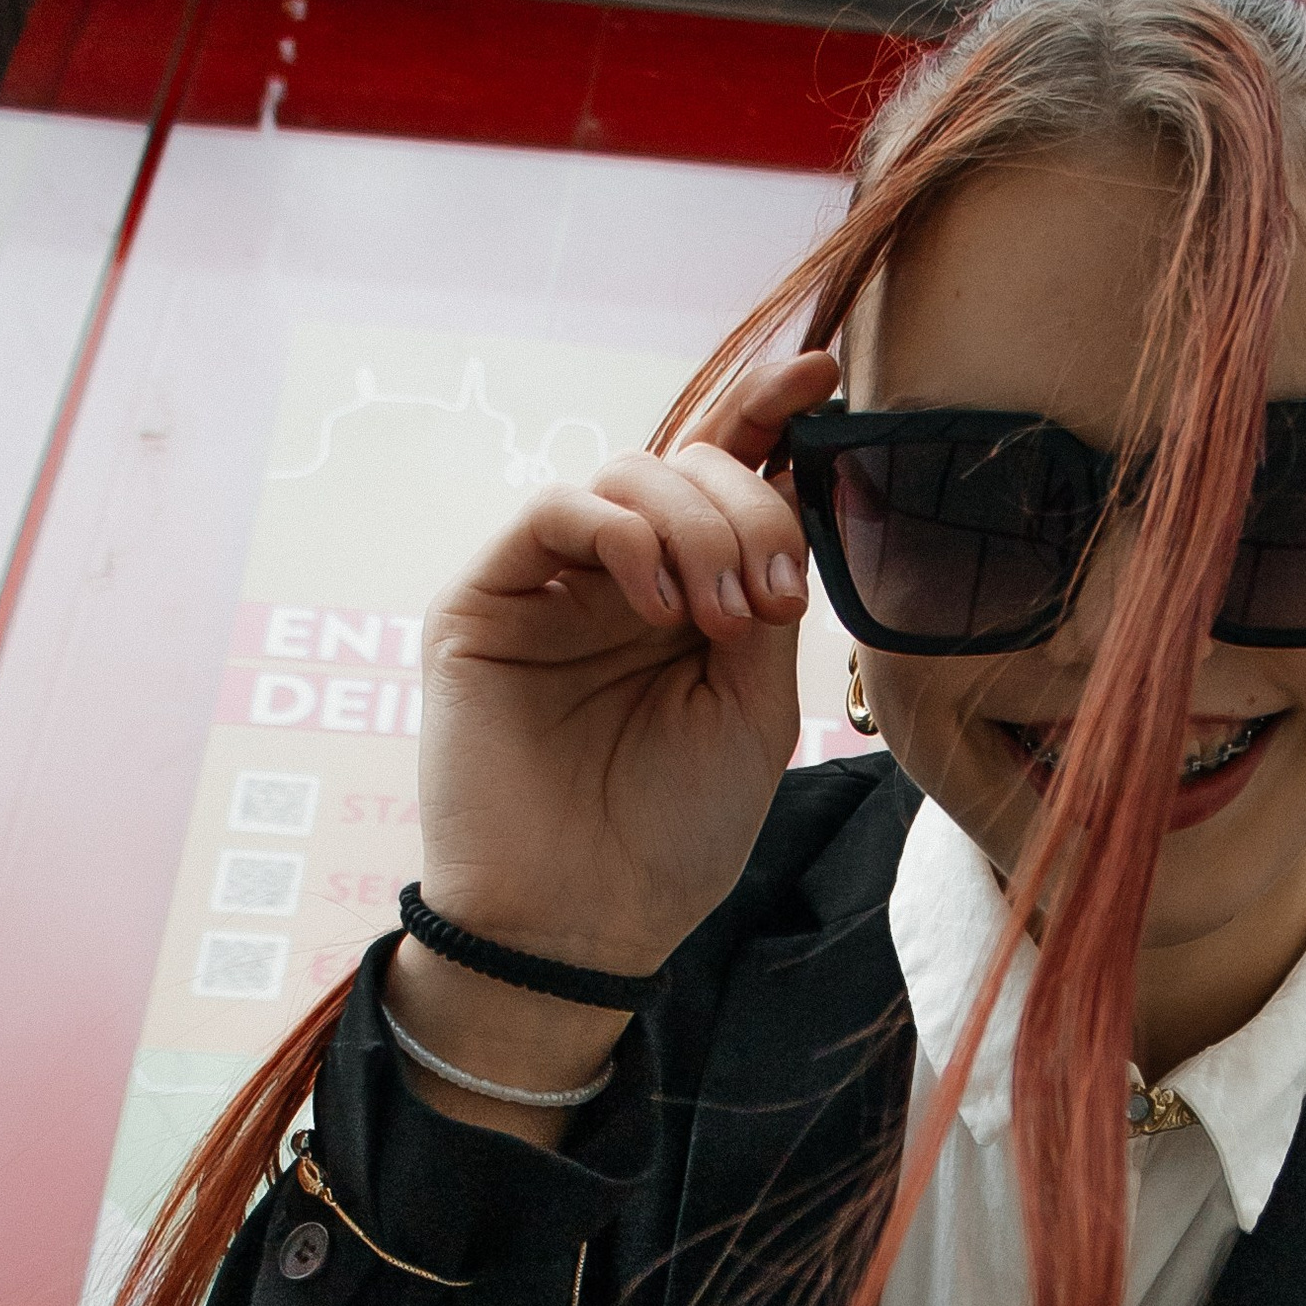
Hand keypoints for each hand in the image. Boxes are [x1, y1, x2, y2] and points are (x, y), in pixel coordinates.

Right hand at [414, 347, 838, 987]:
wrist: (582, 928)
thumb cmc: (672, 837)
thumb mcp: (756, 709)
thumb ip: (768, 599)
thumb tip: (787, 490)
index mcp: (687, 600)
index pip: (726, 480)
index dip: (769, 417)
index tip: (822, 377)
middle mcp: (617, 581)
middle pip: (688, 462)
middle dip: (749, 511)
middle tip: (766, 604)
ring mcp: (549, 587)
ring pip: (628, 472)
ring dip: (695, 525)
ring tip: (717, 619)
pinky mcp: (483, 604)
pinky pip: (553, 510)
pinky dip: (619, 531)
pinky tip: (655, 601)